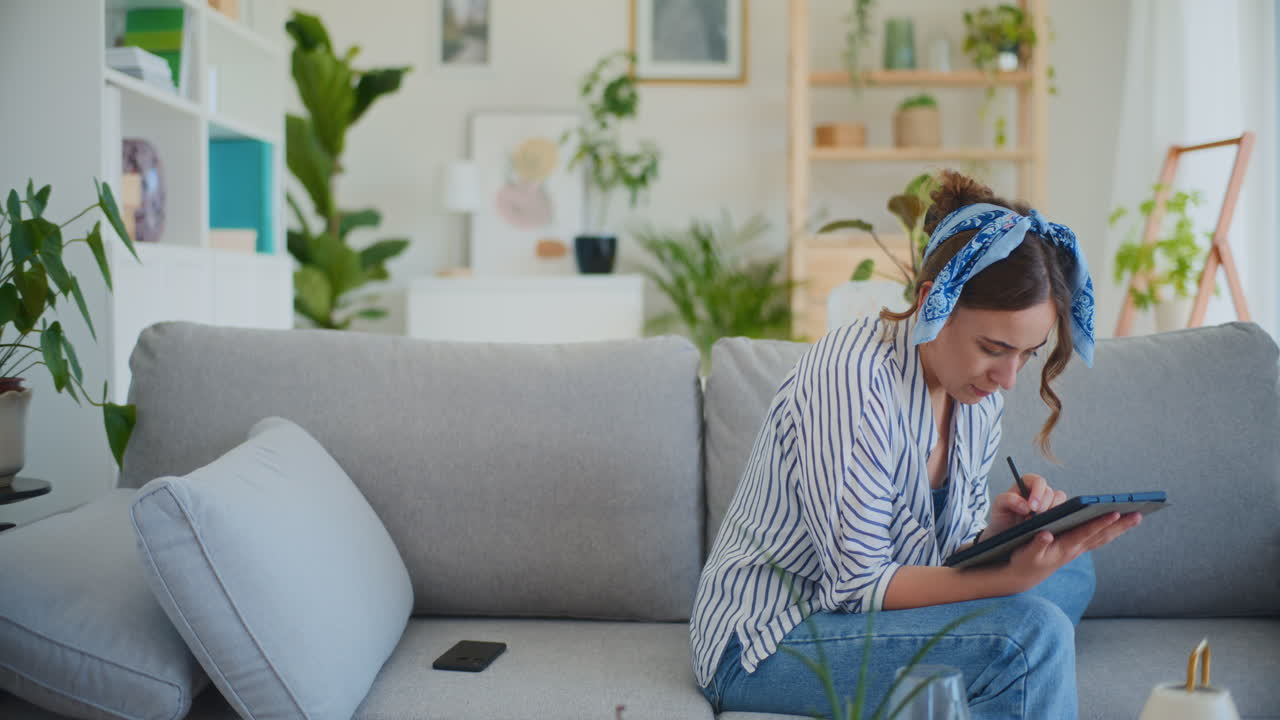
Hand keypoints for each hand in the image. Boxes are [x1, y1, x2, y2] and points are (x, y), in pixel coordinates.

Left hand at [983, 473, 1066, 538]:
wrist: (1006, 534)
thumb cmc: (1002, 517)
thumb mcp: (999, 506)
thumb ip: (1008, 500)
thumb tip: (1025, 505)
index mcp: (1026, 484)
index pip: (1037, 481)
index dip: (1037, 492)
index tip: (1032, 507)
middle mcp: (1040, 492)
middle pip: (1050, 492)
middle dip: (1044, 505)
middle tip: (1034, 517)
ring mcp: (1049, 503)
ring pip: (1059, 501)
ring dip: (1052, 511)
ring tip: (1039, 523)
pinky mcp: (1055, 514)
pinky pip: (1064, 512)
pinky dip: (1059, 518)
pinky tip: (1049, 527)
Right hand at [998, 511, 1143, 593]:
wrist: (1023, 576)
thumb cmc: (1023, 562)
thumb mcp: (1026, 554)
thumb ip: (1036, 545)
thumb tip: (1046, 534)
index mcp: (1064, 548)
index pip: (1086, 533)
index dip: (1100, 523)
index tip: (1115, 513)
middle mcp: (1075, 549)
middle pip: (1102, 535)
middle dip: (1120, 525)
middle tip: (1139, 515)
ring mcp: (1077, 549)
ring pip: (1103, 537)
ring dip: (1120, 528)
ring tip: (1136, 517)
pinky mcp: (1076, 548)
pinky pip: (1098, 539)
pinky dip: (1110, 531)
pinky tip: (1118, 525)